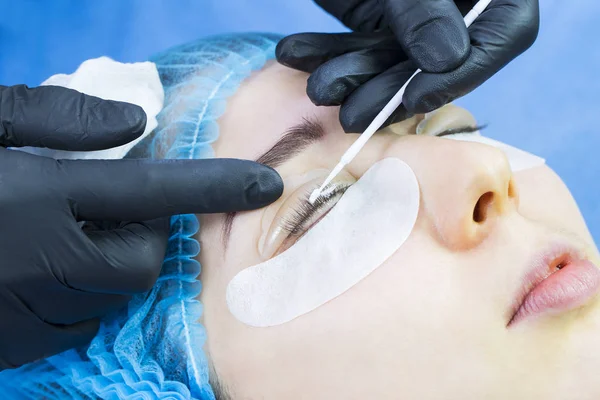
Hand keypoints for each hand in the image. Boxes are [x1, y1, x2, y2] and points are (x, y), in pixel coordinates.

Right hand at [0, 84, 282, 368]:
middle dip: (136, 237)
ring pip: (109, 296)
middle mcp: (40, 262)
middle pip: (142, 260)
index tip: (266, 183)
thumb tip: (133, 127)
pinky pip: (73, 325)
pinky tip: (26, 276)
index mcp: (38, 196)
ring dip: (99, 269)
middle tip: (95, 214)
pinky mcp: (9, 346)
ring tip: (47, 243)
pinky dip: (70, 300)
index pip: (156, 190)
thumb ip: (57, 118)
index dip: (216, 186)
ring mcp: (24, 312)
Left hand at [277, 0, 538, 131]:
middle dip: (390, 88)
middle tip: (351, 116)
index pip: (506, 28)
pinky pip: (358, 43)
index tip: (417, 98)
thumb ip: (422, 4)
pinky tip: (295, 53)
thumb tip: (448, 60)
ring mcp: (417, 9)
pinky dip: (327, 51)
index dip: (466, 72)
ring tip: (316, 87)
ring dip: (351, 76)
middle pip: (440, 57)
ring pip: (392, 57)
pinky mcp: (378, 14)